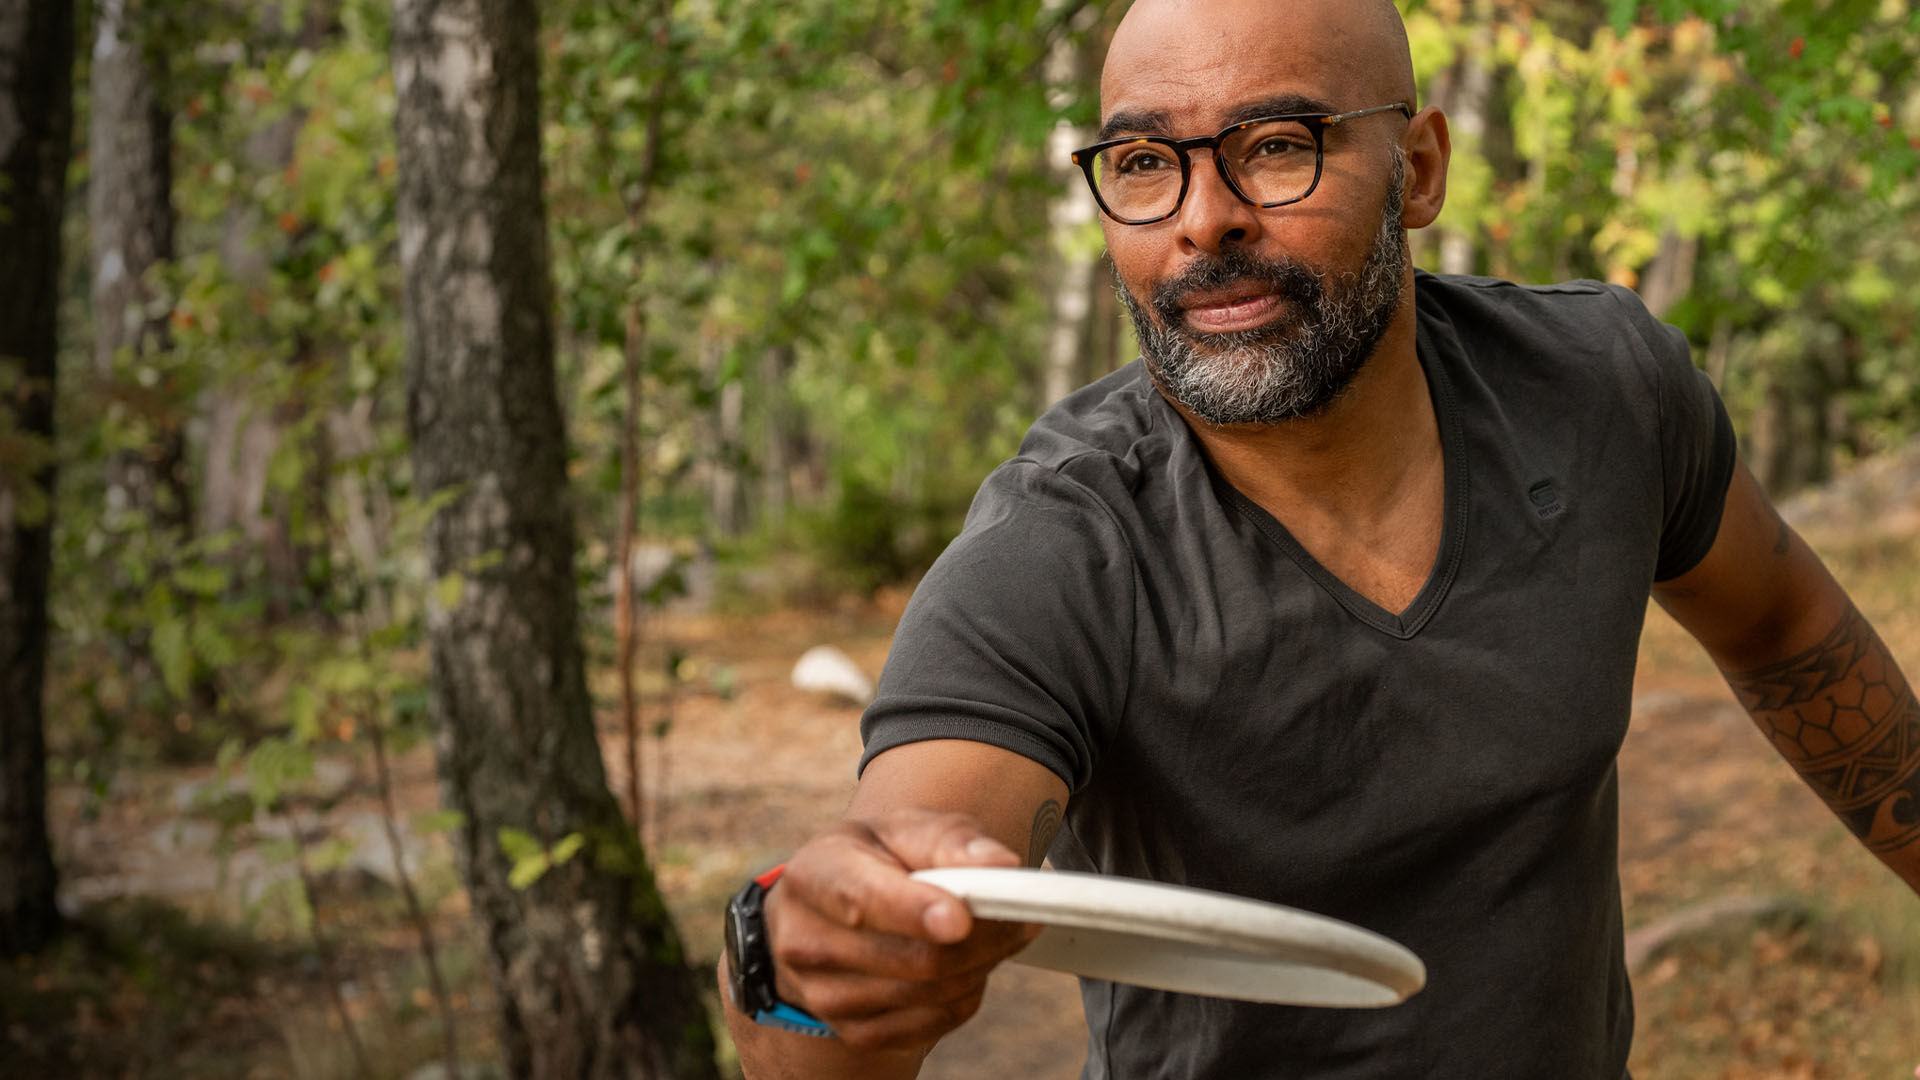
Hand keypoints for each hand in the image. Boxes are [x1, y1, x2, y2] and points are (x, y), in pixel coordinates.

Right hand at [765, 808, 1042, 1050]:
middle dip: (981, 939)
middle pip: (913, 959)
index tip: (961, 918)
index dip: (913, 911)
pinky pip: (934, 1022)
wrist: (834, 909)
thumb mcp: (905, 829)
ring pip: (932, 994)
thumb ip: (951, 840)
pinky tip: (967, 964)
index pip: (861, 900)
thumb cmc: (877, 859)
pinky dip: (965, 994)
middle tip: (1021, 916)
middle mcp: (805, 940)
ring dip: (981, 964)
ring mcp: (823, 995)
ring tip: (994, 932)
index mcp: (813, 875)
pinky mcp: (853, 1031)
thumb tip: (1000, 865)